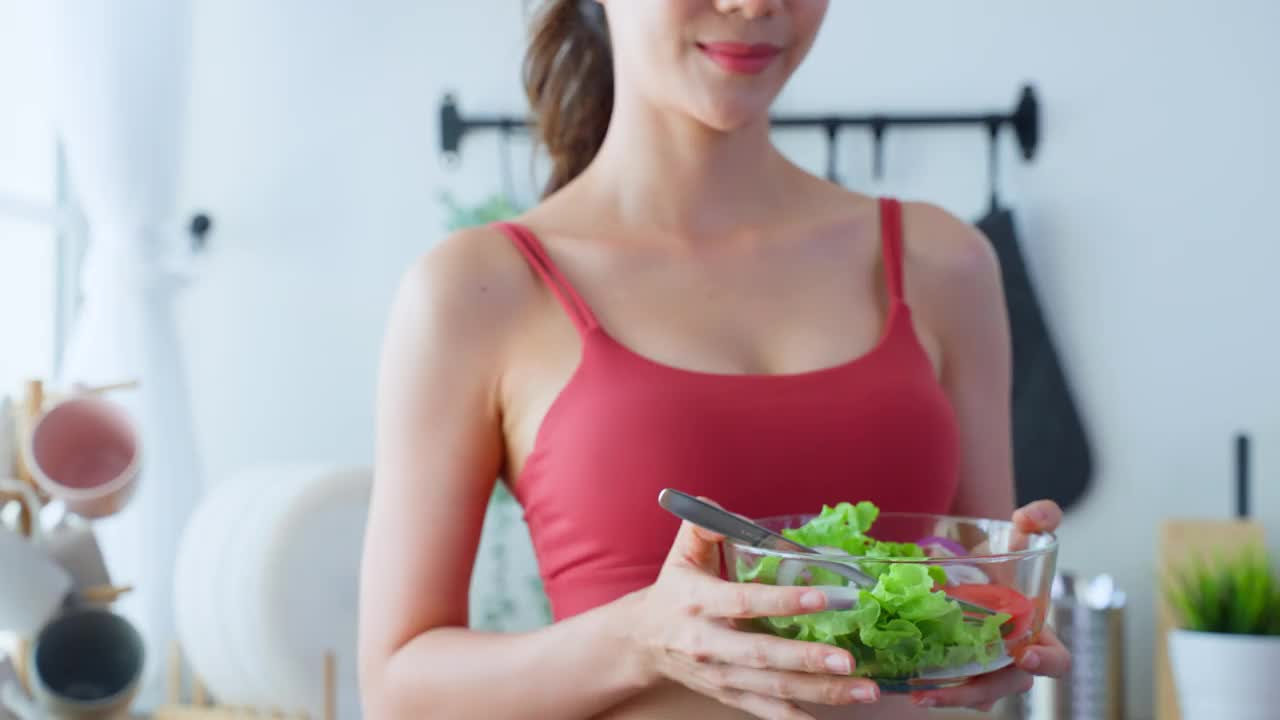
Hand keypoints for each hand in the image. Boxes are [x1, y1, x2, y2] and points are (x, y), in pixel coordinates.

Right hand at [624, 513, 880, 719]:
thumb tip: (721, 509)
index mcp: (699, 602)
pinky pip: (768, 712)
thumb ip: (703, 525)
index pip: (744, 602)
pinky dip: (799, 718)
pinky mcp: (730, 695)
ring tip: (863, 689)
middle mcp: (709, 643)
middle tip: (849, 659)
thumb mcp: (681, 553)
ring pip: (774, 688)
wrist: (644, 641)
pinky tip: (836, 716)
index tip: (821, 599)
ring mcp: (721, 675)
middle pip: (763, 655)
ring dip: (821, 691)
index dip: (782, 602)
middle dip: (807, 659)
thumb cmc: (674, 591)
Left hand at [910, 500, 1071, 710]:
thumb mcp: (1021, 536)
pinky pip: (954, 689)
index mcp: (1038, 633)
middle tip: (951, 688)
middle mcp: (1015, 657)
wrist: (971, 565)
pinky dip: (937, 690)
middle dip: (982, 691)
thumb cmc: (1005, 558)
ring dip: (951, 697)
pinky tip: (911, 687)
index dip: (1046, 662)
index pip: (1057, 660)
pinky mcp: (960, 669)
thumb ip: (1040, 518)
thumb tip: (1035, 515)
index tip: (1024, 656)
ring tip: (920, 695)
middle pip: (1009, 685)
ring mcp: (987, 666)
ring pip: (977, 694)